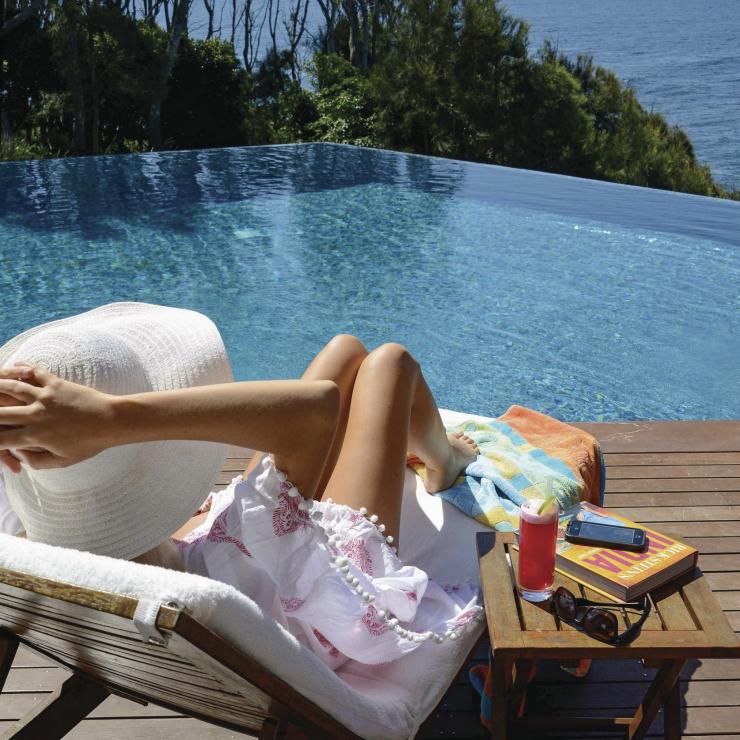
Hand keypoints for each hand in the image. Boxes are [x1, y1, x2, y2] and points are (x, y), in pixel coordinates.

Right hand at [0, 364, 116, 469]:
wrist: (113, 421)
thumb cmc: (90, 443)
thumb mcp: (63, 461)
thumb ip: (37, 462)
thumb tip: (19, 456)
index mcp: (35, 437)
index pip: (1, 440)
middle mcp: (36, 415)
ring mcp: (45, 397)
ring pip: (11, 388)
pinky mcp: (56, 384)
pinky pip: (34, 372)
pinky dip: (22, 367)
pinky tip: (15, 365)